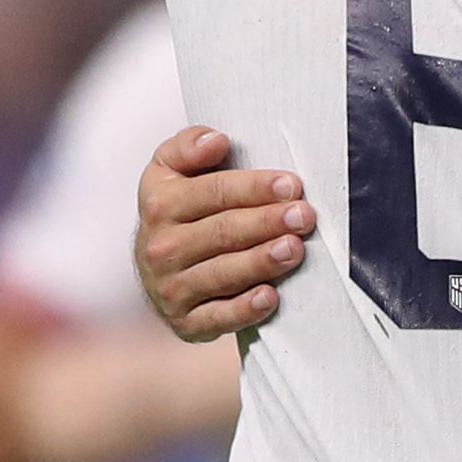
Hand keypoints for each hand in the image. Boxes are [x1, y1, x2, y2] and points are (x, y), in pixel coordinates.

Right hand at [136, 127, 313, 341]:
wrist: (158, 269)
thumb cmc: (179, 212)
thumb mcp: (171, 170)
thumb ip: (188, 146)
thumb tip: (215, 140)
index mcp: (159, 203)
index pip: (212, 192)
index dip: (254, 187)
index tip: (291, 184)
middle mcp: (159, 247)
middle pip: (221, 232)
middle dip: (266, 222)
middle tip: (304, 216)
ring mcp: (170, 288)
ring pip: (221, 273)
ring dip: (260, 262)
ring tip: (294, 249)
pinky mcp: (184, 322)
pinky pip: (216, 318)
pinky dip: (243, 310)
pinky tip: (269, 297)